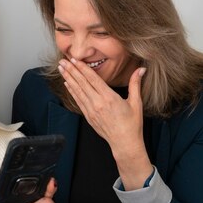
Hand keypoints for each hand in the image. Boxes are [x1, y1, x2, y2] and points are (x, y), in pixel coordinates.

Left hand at [58, 58, 151, 189]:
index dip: (82, 68)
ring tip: (61, 69)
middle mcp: (98, 103)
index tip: (75, 60)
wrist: (124, 143)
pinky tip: (67, 84)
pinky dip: (72, 91)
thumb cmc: (132, 124)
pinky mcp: (88, 116)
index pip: (93, 79)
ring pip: (77, 91)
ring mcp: (91, 110)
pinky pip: (78, 101)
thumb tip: (142, 69)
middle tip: (62, 61)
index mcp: (109, 98)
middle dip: (71, 71)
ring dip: (68, 79)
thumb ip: (136, 84)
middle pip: (82, 83)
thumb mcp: (136, 102)